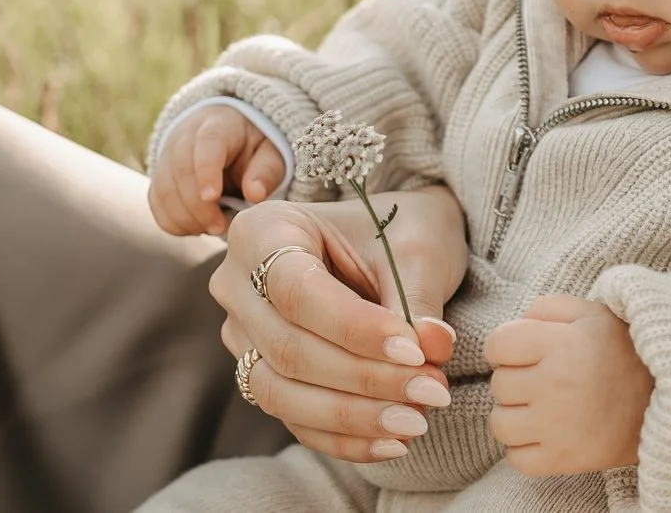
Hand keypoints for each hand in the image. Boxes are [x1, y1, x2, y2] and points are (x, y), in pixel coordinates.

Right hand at [149, 105, 288, 236]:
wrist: (225, 137)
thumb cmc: (250, 147)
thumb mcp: (269, 153)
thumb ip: (266, 172)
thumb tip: (255, 194)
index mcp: (218, 125)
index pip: (207, 143)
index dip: (206, 171)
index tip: (213, 197)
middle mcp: (185, 138)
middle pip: (180, 171)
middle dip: (198, 207)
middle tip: (220, 226)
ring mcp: (166, 158)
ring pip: (164, 191)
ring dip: (186, 219)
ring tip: (213, 228)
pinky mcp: (158, 180)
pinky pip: (157, 206)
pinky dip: (175, 224)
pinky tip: (198, 227)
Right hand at [215, 189, 470, 462]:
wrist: (394, 238)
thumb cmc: (399, 228)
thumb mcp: (416, 247)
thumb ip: (417, 299)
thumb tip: (431, 349)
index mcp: (265, 232)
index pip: (298, 292)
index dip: (355, 329)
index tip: (415, 351)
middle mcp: (238, 286)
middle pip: (288, 349)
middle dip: (364, 380)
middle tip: (431, 392)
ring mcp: (244, 336)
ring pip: (281, 393)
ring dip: (352, 416)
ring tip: (416, 421)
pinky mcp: (262, 376)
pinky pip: (293, 419)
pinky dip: (344, 437)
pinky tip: (393, 441)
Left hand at [485, 295, 652, 476]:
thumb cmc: (628, 351)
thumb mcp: (595, 313)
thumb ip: (549, 307)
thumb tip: (518, 324)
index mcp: (561, 344)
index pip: (497, 344)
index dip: (507, 346)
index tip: (525, 351)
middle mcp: (555, 386)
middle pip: (500, 384)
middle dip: (517, 378)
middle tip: (545, 378)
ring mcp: (557, 427)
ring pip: (501, 422)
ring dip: (516, 414)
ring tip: (543, 407)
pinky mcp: (563, 460)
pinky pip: (517, 458)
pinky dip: (525, 447)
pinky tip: (547, 432)